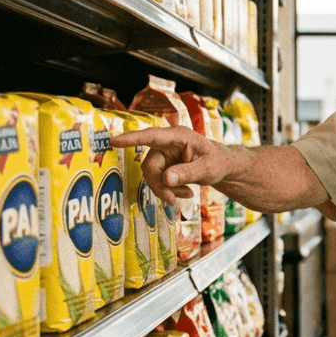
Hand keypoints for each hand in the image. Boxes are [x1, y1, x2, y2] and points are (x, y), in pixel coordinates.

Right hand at [111, 126, 235, 205]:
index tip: (114, 141)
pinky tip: (186, 193)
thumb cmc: (217, 161)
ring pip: (152, 176)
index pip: (152, 136)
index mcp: (178, 136)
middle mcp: (167, 143)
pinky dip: (169, 190)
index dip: (132, 139)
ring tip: (188, 194)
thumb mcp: (208, 169)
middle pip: (150, 166)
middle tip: (173, 200)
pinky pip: (158, 181)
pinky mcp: (163, 166)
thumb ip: (188, 173)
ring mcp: (164, 155)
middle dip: (159, 185)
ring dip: (167, 190)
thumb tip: (166, 178)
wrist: (221, 166)